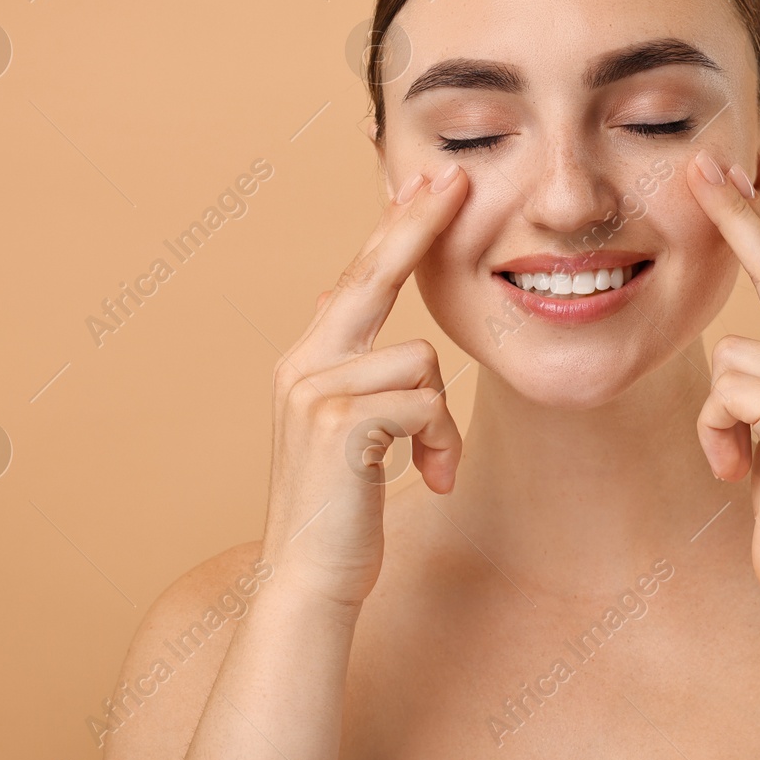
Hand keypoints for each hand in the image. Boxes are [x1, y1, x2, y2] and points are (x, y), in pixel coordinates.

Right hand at [261, 163, 468, 609]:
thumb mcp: (344, 426)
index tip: (426, 181)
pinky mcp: (339, 423)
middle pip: (372, 274)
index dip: (395, 227)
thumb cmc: (341, 508)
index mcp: (306, 359)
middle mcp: (302, 364)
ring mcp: (315, 390)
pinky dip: (440, 444)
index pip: (357, 276)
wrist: (312, 579)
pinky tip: (427, 479)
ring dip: (442, 423)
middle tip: (458, 180)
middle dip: (417, 224)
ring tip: (430, 464)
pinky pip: (426, 403)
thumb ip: (349, 363)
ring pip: (423, 361)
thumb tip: (341, 293)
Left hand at [687, 149, 759, 600]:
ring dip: (718, 416)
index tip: (721, 171)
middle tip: (702, 162)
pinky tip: (744, 476)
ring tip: (745, 461)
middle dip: (737, 218)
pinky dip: (718, 439)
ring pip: (728, 358)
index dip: (754, 221)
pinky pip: (726, 397)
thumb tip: (735, 352)